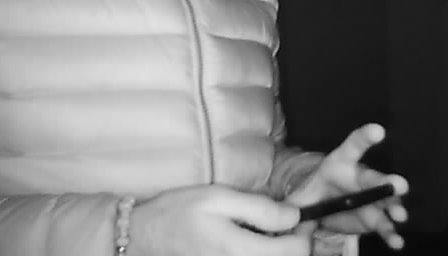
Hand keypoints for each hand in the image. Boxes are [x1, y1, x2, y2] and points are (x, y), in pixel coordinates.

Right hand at [127, 184, 310, 255]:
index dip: (305, 231)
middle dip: (295, 242)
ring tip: (270, 231)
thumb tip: (294, 215)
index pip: (296, 251)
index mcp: (240, 251)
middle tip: (287, 221)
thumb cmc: (178, 213)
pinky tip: (254, 242)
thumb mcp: (218, 198)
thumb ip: (259, 208)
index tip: (299, 214)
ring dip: (280, 250)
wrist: (141, 238)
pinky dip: (263, 254)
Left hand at [287, 123, 408, 249]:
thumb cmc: (312, 196)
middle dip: (387, 182)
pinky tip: (395, 240)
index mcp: (340, 165)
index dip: (365, 137)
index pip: (353, 146)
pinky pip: (384, 225)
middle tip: (401, 185)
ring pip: (384, 201)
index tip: (379, 130)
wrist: (321, 212)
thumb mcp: (299, 199)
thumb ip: (292, 208)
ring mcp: (370, 199)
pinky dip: (390, 233)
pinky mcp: (374, 219)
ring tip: (400, 215)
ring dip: (394, 207)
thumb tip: (285, 217)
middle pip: (373, 178)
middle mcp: (359, 178)